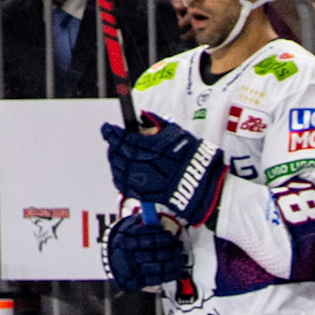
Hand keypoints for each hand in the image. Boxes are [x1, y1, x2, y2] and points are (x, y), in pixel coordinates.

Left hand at [101, 115, 224, 224]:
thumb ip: (158, 126)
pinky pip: (126, 187)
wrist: (207, 188)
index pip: (126, 139)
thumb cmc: (196, 160)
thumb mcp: (179, 136)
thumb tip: (143, 118)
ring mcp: (146, 183)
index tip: (107, 128)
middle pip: (121, 155)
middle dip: (113, 147)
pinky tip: (120, 172)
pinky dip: (120, 178)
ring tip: (114, 154)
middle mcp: (149, 166)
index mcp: (156, 149)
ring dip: (114, 162)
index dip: (113, 133)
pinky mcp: (147, 196)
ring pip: (121, 171)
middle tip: (111, 140)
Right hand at [103, 211, 186, 290]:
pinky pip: (158, 279)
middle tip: (179, 246)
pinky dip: (170, 274)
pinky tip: (177, 270)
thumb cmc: (124, 244)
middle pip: (155, 253)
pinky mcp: (140, 281)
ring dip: (174, 263)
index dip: (161, 238)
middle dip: (171, 249)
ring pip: (159, 267)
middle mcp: (130, 256)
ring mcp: (136, 270)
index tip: (170, 236)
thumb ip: (139, 222)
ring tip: (181, 258)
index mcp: (127, 241)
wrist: (113, 264)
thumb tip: (155, 215)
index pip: (147, 239)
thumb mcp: (126, 229)